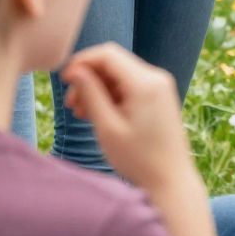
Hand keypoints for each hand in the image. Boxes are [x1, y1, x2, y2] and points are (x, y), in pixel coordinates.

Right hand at [60, 43, 192, 193]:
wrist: (171, 181)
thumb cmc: (139, 159)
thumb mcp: (108, 127)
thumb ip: (91, 94)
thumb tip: (74, 70)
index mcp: (145, 83)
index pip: (107, 54)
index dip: (82, 61)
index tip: (63, 80)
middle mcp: (156, 78)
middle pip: (113, 63)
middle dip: (88, 79)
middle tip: (70, 104)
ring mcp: (160, 87)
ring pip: (119, 75)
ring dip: (97, 89)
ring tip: (80, 113)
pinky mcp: (159, 97)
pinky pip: (129, 86)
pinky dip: (111, 96)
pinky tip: (96, 114)